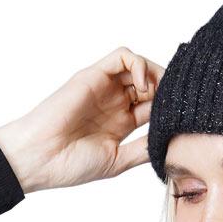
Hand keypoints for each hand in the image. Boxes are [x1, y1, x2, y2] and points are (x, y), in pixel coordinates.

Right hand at [0, 46, 164, 192]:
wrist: (39, 159)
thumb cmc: (71, 164)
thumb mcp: (118, 160)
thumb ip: (144, 149)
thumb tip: (172, 142)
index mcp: (123, 122)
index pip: (155, 104)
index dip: (171, 105)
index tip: (183, 115)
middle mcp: (115, 102)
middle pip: (151, 83)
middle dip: (168, 88)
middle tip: (176, 100)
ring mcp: (105, 88)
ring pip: (140, 66)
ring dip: (156, 75)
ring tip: (158, 94)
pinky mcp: (93, 75)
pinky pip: (122, 56)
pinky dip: (139, 64)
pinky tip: (143, 86)